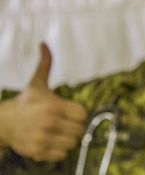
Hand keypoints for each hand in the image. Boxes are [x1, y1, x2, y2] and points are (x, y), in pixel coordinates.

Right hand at [0, 43, 87, 161]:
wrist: (4, 122)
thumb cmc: (26, 102)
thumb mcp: (37, 82)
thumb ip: (45, 64)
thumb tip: (44, 44)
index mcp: (53, 106)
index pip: (83, 114)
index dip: (79, 113)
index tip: (71, 112)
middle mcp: (49, 123)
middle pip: (80, 130)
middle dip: (74, 126)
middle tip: (65, 122)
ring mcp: (43, 138)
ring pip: (72, 143)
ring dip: (68, 138)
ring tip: (58, 131)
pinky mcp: (38, 151)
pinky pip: (61, 155)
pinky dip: (59, 150)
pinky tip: (51, 140)